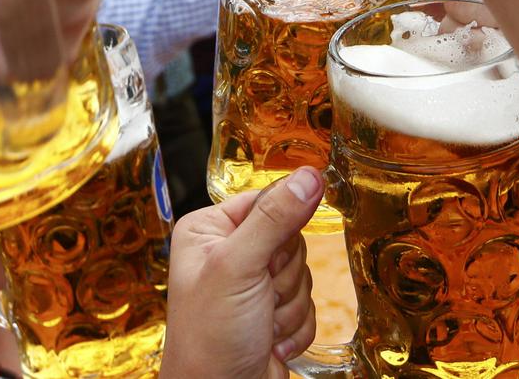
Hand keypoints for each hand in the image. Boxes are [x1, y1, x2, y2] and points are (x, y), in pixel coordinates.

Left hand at [161, 167, 323, 378]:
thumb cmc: (208, 339)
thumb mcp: (237, 268)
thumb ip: (274, 219)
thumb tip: (309, 177)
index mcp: (209, 230)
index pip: (267, 201)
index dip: (278, 232)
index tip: (266, 258)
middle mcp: (230, 253)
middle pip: (291, 239)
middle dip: (282, 276)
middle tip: (258, 297)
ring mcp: (253, 285)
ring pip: (303, 273)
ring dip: (289, 305)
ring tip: (259, 324)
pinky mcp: (274, 312)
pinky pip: (310, 303)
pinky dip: (295, 327)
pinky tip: (269, 341)